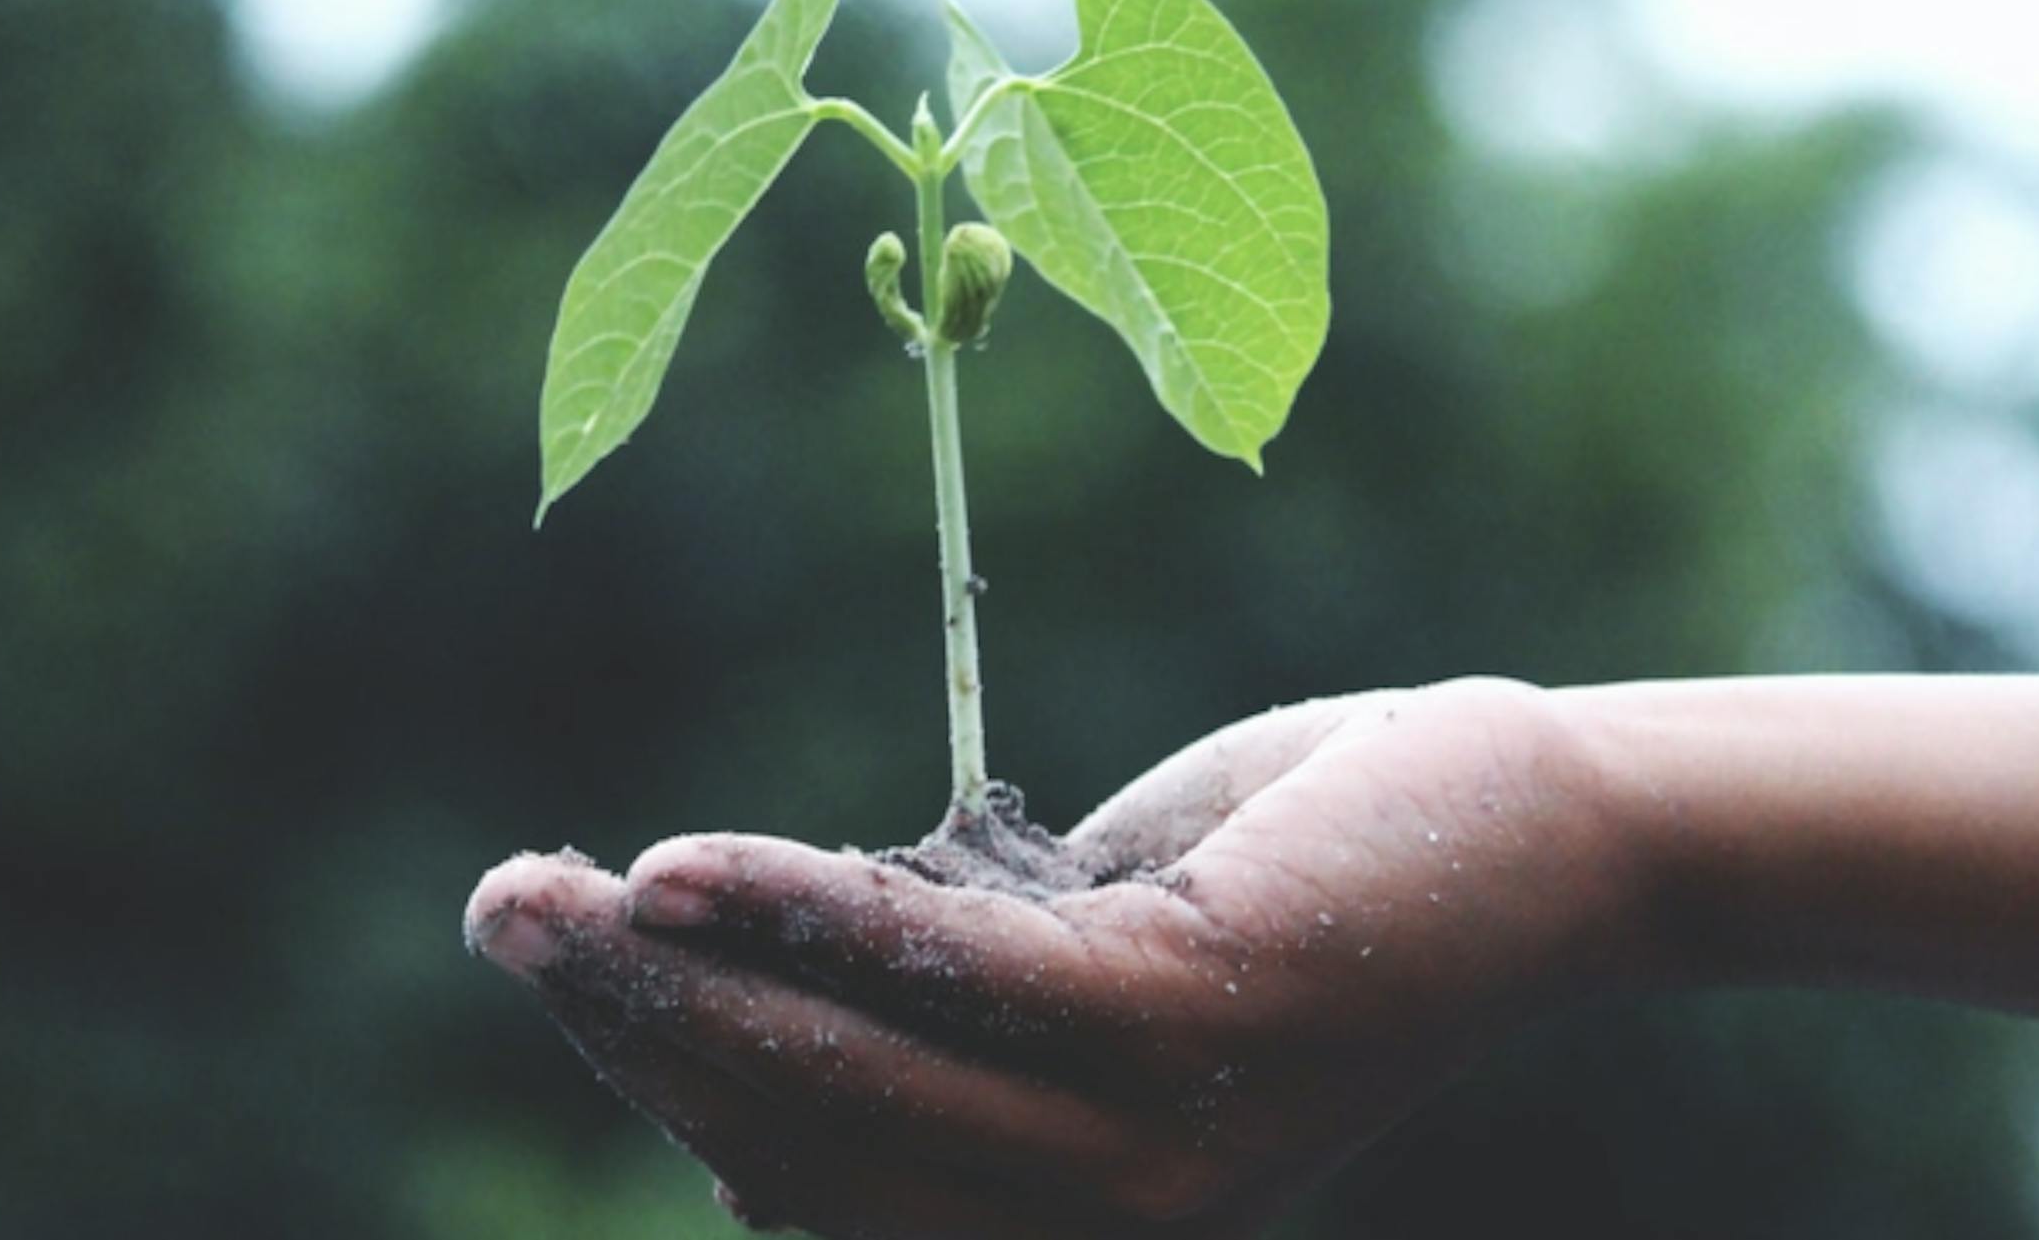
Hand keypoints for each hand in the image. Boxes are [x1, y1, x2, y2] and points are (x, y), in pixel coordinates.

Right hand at [464, 679, 1653, 1236]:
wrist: (1537, 837)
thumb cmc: (1304, 880)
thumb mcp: (1091, 952)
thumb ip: (946, 995)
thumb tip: (755, 981)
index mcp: (1064, 1223)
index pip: (814, 1180)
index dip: (671, 1078)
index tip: (566, 962)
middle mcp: (1101, 1228)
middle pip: (805, 1142)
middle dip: (635, 1029)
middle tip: (502, 908)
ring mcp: (1149, 1145)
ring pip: (853, 1077)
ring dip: (678, 979)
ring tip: (547, 895)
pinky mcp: (1190, 1024)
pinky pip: (950, 979)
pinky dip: (805, 917)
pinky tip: (684, 869)